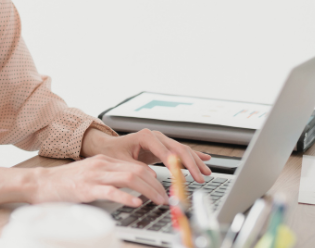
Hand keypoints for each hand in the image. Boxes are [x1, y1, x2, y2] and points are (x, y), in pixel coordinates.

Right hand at [25, 154, 167, 206]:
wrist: (40, 182)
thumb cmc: (65, 182)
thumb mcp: (91, 174)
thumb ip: (110, 176)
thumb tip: (134, 187)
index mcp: (104, 161)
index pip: (137, 166)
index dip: (155, 178)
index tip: (164, 188)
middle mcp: (102, 165)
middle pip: (138, 171)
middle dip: (157, 185)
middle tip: (166, 197)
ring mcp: (94, 176)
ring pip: (130, 178)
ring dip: (148, 190)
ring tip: (158, 200)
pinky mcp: (86, 188)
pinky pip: (111, 191)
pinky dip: (126, 197)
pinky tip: (136, 203)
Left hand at [82, 127, 212, 182]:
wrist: (108, 146)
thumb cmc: (113, 152)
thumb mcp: (122, 161)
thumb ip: (136, 167)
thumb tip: (151, 176)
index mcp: (145, 136)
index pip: (166, 151)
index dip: (177, 164)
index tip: (185, 175)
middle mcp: (156, 136)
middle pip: (179, 150)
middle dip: (192, 164)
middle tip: (200, 177)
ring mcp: (161, 141)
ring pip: (183, 151)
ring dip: (195, 162)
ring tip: (206, 173)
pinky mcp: (163, 147)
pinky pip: (181, 152)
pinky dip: (193, 155)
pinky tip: (205, 158)